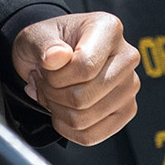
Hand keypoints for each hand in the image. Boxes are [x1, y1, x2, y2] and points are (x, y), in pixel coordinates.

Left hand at [11, 11, 140, 144]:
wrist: (53, 56)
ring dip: (57, 110)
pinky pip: (91, 136)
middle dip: (52, 94)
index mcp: (109, 29)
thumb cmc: (48, 43)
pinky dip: (66, 128)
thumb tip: (56, 56)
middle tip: (43, 81)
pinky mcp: (126, 111)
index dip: (55, 76)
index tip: (43, 67)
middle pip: (84, 97)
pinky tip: (60, 110)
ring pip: (84, 119)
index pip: (84, 67)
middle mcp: (127, 57)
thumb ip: (43, 44)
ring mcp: (130, 87)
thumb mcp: (35, 35)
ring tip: (51, 92)